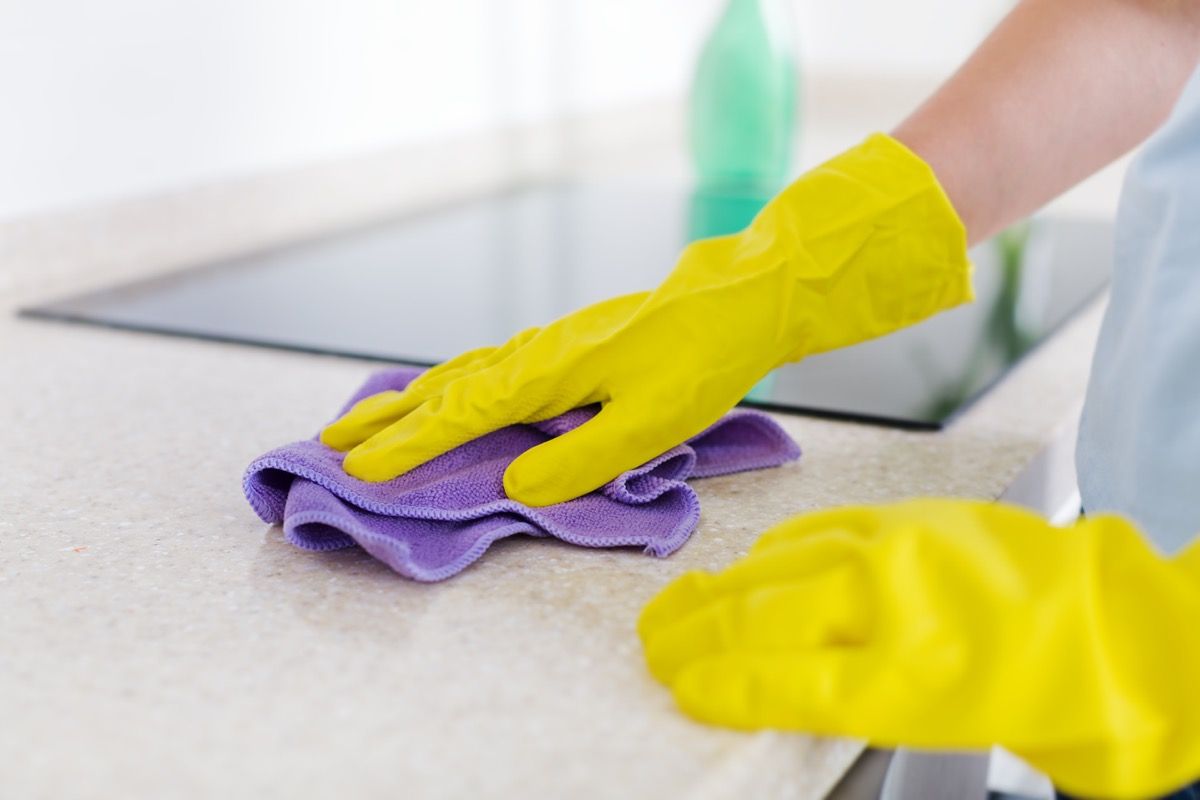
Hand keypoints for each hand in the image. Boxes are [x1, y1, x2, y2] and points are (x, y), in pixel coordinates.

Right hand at [323, 135, 970, 505]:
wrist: (733, 302)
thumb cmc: (698, 361)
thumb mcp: (650, 422)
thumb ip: (581, 458)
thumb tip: (514, 486)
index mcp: (547, 373)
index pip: (460, 415)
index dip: (407, 446)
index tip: (357, 471)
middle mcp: (534, 355)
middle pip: (443, 389)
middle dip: (386, 420)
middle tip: (331, 445)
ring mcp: (547, 346)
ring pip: (460, 374)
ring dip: (409, 400)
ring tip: (367, 420)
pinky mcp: (564, 347)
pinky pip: (486, 368)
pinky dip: (448, 385)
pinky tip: (449, 393)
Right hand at [638, 499, 1199, 798]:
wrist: (1116, 626)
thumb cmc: (1033, 689)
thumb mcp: (927, 717)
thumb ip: (822, 698)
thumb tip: (738, 685)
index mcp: (900, 664)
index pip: (777, 676)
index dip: (713, 683)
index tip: (671, 686)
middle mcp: (887, 594)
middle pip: (763, 614)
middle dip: (693, 633)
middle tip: (648, 647)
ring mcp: (894, 545)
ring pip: (778, 566)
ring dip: (716, 589)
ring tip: (675, 606)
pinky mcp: (908, 514)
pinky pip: (818, 527)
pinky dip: (772, 551)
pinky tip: (752, 564)